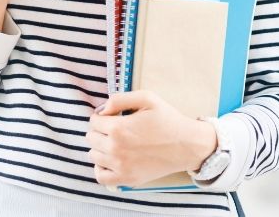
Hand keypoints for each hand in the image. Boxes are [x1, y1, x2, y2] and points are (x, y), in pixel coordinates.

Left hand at [86, 90, 216, 187]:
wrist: (187, 145)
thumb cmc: (168, 120)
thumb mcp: (147, 98)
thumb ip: (119, 99)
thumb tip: (102, 110)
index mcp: (118, 128)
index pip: (94, 121)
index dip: (102, 116)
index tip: (113, 116)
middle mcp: (116, 149)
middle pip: (91, 138)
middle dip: (100, 130)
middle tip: (115, 128)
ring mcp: (121, 167)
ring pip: (93, 155)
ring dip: (100, 147)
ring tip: (115, 143)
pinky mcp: (127, 179)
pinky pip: (101, 177)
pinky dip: (101, 168)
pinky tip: (110, 160)